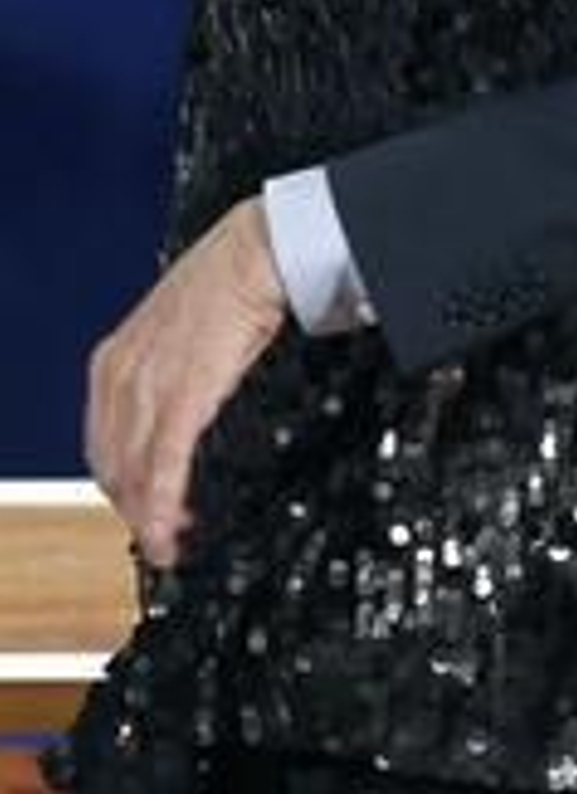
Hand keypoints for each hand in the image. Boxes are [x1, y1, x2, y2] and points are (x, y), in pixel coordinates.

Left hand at [86, 198, 286, 568]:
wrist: (258, 250)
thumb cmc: (231, 280)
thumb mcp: (180, 330)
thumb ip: (166, 369)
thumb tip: (179, 402)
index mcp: (114, 358)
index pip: (102, 440)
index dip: (119, 482)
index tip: (142, 505)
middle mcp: (120, 375)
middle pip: (111, 465)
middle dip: (133, 508)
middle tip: (163, 534)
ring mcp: (148, 387)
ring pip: (134, 473)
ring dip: (150, 518)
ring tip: (173, 543)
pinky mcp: (183, 396)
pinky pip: (165, 466)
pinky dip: (165, 507)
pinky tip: (173, 531)